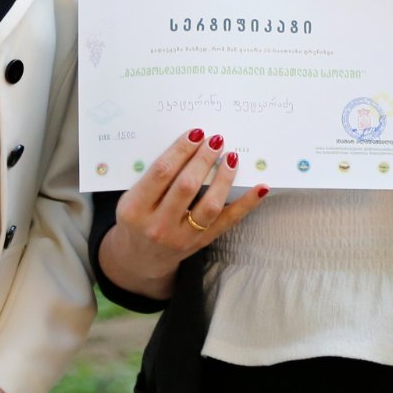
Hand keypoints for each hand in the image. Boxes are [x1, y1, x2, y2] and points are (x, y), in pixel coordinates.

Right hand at [98, 128, 268, 299]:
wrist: (141, 257)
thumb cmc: (137, 217)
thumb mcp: (132, 198)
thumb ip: (153, 176)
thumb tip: (189, 143)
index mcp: (134, 209)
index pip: (161, 173)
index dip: (181, 150)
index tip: (196, 134)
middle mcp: (158, 225)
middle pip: (186, 186)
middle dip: (203, 159)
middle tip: (216, 140)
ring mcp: (182, 237)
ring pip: (209, 205)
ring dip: (223, 178)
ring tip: (231, 157)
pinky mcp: (201, 243)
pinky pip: (228, 221)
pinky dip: (247, 203)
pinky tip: (260, 187)